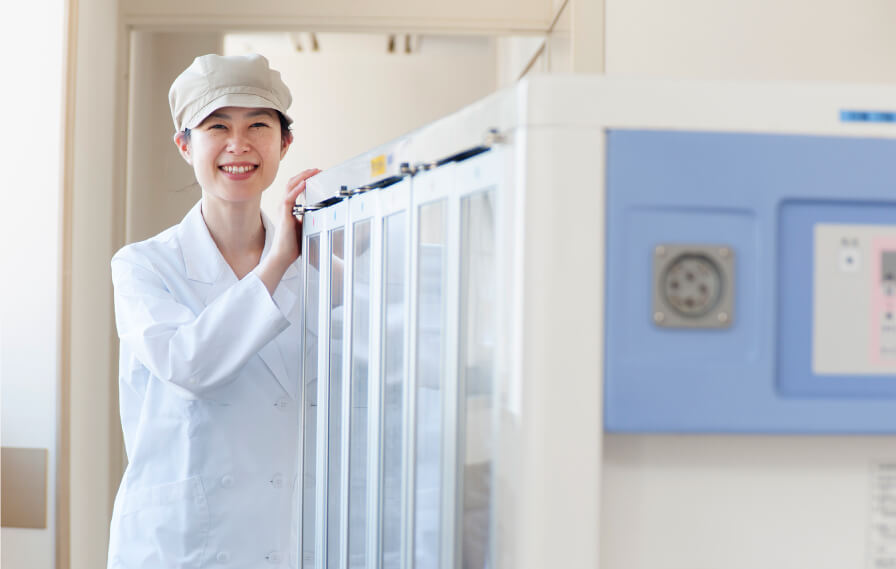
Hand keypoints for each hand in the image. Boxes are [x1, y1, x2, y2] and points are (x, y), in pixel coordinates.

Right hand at [257, 168, 320, 294]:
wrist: (283, 256)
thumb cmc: (292, 244)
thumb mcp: (304, 226)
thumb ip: (309, 217)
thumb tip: (321, 212)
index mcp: (288, 207)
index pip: (295, 187)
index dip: (304, 178)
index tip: (316, 174)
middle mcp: (284, 205)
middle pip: (293, 182)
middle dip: (305, 174)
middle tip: (317, 169)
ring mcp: (283, 209)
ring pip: (291, 186)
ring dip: (303, 177)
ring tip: (313, 171)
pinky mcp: (284, 215)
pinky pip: (289, 198)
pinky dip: (298, 189)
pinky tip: (305, 183)